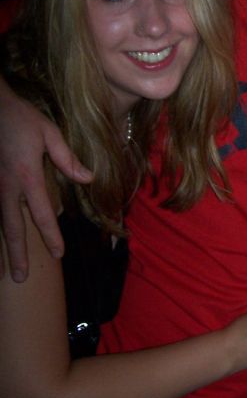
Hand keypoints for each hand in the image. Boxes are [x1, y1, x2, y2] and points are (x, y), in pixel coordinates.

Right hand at [0, 91, 91, 279]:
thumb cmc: (20, 117)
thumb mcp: (49, 132)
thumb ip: (68, 158)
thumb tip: (88, 179)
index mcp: (27, 176)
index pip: (42, 213)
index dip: (51, 235)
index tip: (58, 254)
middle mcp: (7, 186)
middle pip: (12, 227)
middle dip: (17, 254)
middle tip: (19, 279)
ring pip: (1, 222)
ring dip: (5, 247)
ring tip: (8, 270)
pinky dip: (1, 227)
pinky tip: (5, 239)